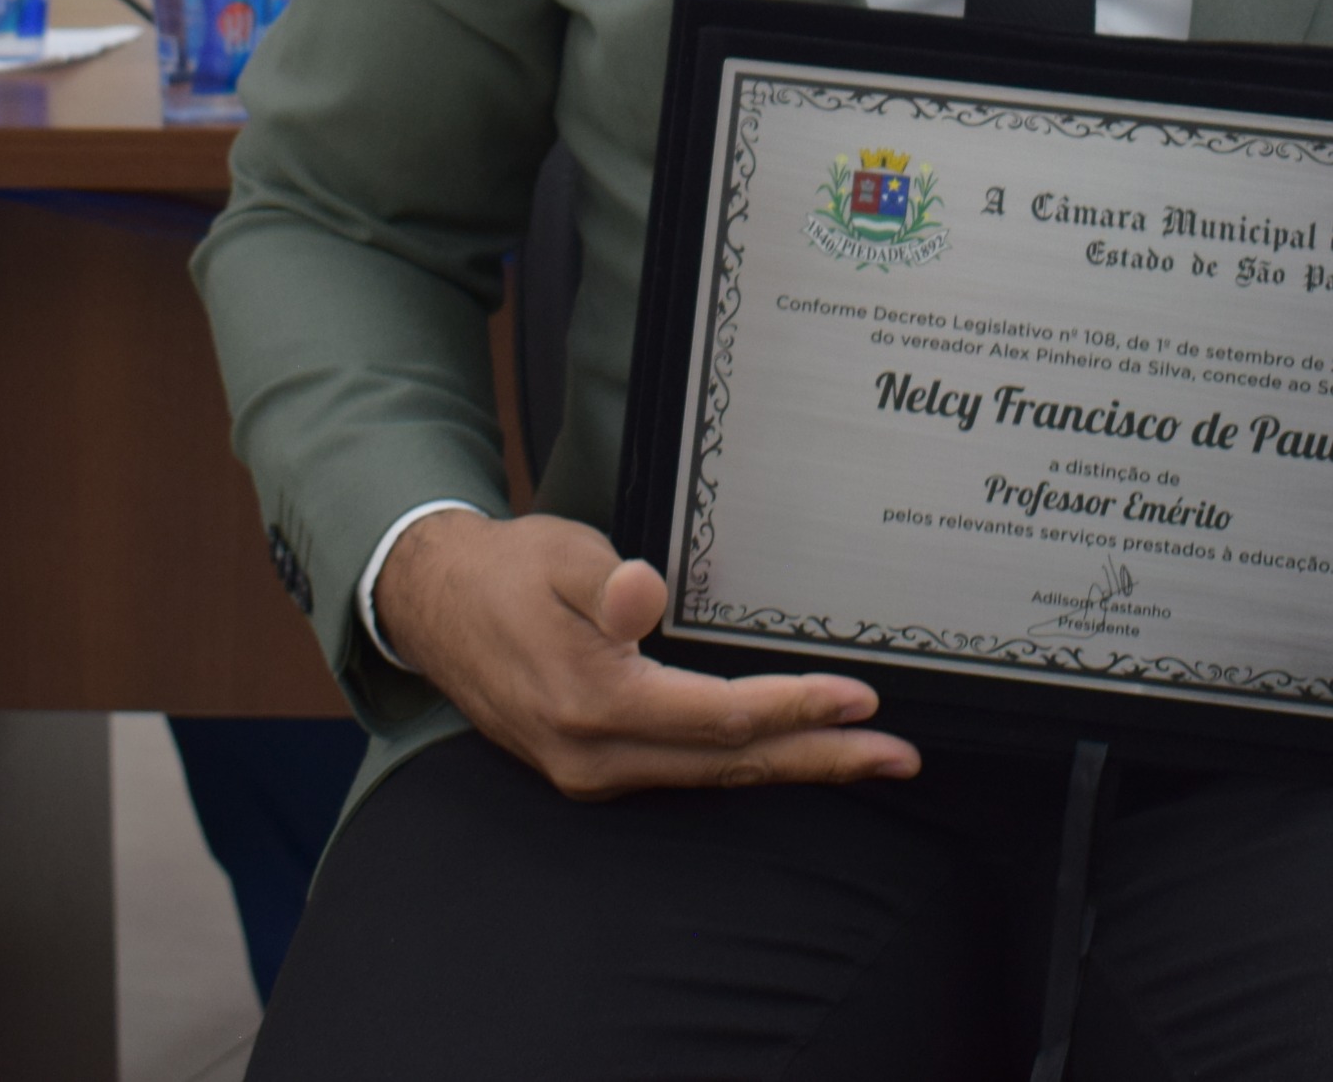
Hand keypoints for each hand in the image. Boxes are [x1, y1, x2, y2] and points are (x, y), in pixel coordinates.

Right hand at [376, 509, 922, 798]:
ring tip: (864, 760)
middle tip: (898, 758)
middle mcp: (594, 755)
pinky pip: (684, 775)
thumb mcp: (559, 553)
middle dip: (819, 759)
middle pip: (729, 766)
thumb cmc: (508, 571)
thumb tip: (642, 599)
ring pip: (710, 779)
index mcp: (593, 702)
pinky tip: (785, 756)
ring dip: (791, 768)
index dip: (794, 706)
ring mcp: (590, 772)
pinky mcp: (591, 767)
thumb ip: (609, 582)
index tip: (859, 696)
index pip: (719, 716)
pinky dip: (743, 767)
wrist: (434, 607)